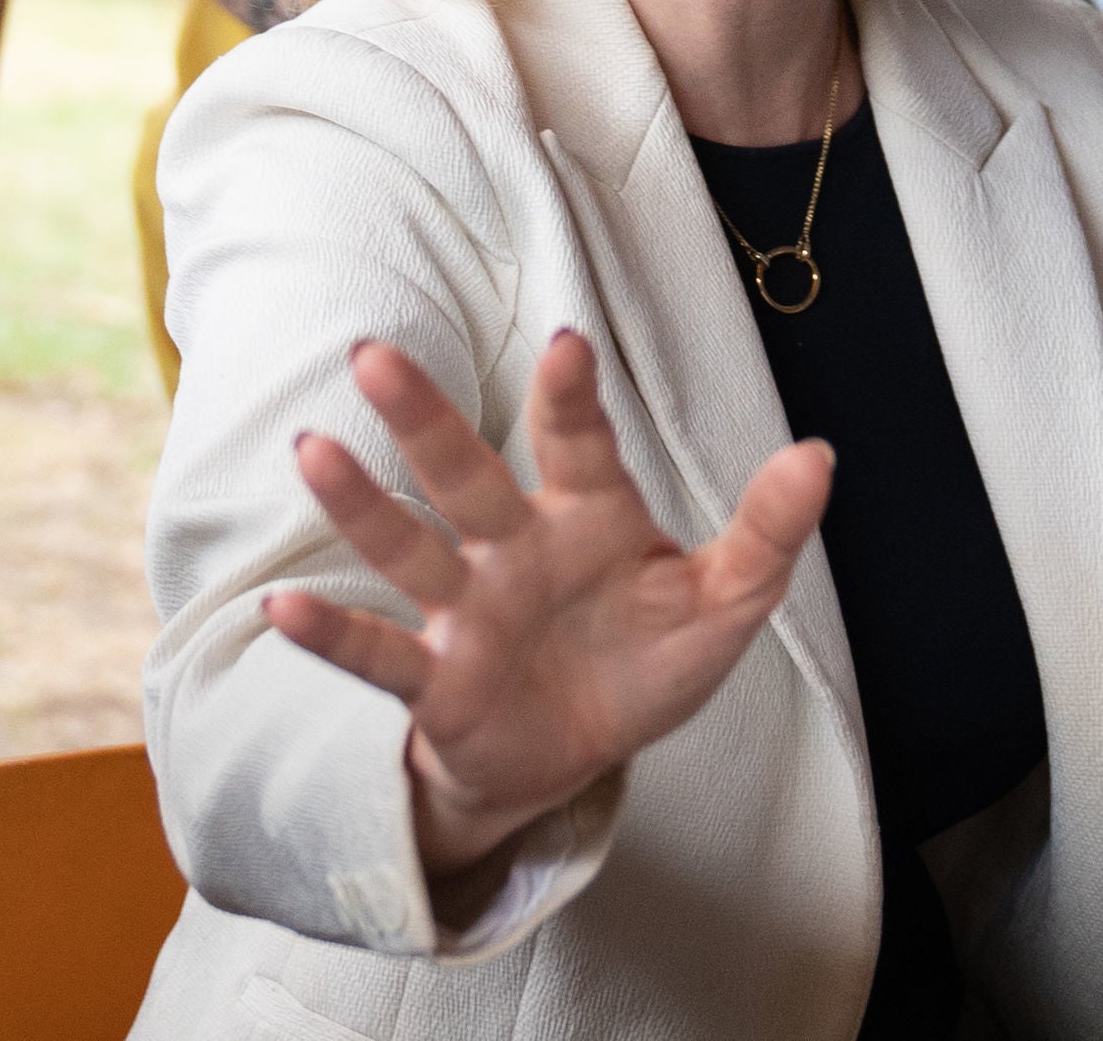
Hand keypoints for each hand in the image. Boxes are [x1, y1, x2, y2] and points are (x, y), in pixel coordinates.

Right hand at [268, 332, 832, 889]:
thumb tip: (821, 455)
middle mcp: (513, 548)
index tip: (567, 344)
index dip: (570, 396)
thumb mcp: (724, 606)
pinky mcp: (436, 681)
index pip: (575, 443)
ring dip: (360, 505)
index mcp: (586, 515)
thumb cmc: (642, 660)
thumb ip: (768, 533)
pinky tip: (281, 609)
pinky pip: (379, 655)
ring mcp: (465, 611)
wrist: (576, 757)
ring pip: (408, 547)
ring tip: (311, 449)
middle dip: (422, 417)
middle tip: (373, 354)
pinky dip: (332, 636)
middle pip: (463, 474)